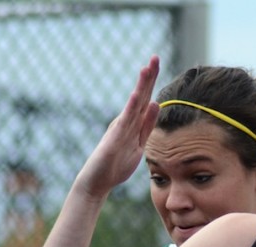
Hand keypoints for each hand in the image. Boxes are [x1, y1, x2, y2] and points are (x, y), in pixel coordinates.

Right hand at [73, 55, 160, 198]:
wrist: (98, 181)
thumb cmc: (117, 164)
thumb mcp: (138, 143)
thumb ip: (147, 125)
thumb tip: (157, 104)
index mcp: (132, 123)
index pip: (145, 99)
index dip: (152, 82)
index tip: (158, 63)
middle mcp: (125, 122)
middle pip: (140, 96)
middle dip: (148, 77)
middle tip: (155, 57)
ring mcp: (119, 129)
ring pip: (133, 105)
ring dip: (140, 87)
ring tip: (146, 69)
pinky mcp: (114, 139)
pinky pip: (124, 123)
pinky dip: (131, 109)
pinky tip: (137, 96)